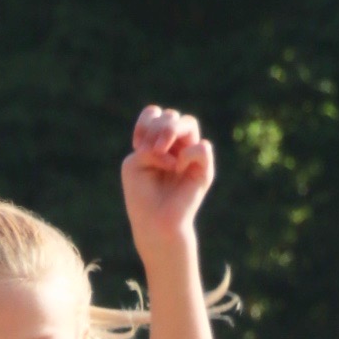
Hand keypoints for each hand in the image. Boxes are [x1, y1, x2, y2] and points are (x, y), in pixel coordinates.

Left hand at [121, 106, 214, 259]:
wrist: (154, 224)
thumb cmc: (142, 196)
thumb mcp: (134, 164)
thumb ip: (148, 144)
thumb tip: (177, 150)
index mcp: (156, 142)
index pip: (154, 114)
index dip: (145, 124)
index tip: (137, 146)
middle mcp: (175, 146)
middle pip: (170, 115)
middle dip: (158, 128)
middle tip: (148, 151)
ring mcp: (190, 155)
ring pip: (189, 123)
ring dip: (171, 131)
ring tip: (159, 152)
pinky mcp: (204, 170)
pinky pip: (202, 147)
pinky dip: (187, 154)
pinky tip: (178, 168)